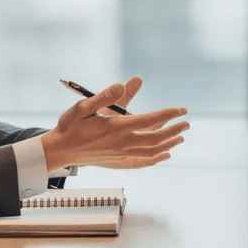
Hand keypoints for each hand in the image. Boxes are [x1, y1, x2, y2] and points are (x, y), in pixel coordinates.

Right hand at [42, 80, 188, 169]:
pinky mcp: (118, 162)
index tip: (182, 110)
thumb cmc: (71, 125)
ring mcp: (120, 154)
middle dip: (174, 130)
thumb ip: (105, 96)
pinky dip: (156, 160)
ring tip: (181, 137)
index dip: (168, 114)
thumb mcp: (84, 105)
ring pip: (151, 151)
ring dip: (169, 144)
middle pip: (155, 138)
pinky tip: (165, 156)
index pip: (150, 120)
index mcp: (116, 127)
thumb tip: (125, 84)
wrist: (60, 150)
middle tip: (187, 123)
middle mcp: (121, 143)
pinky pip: (142, 163)